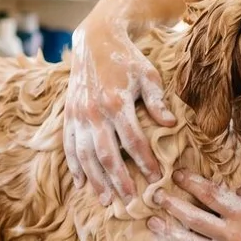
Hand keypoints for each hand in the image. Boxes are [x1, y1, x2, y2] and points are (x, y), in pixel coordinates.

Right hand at [63, 26, 177, 202]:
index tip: (155, 178)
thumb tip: (171, 124)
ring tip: (105, 200)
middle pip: (107, 154)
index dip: (145, 162)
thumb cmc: (128, 59)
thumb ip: (158, 101)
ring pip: (85, 155)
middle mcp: (94, 112)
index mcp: (117, 102)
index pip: (133, 141)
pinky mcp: (69, 114)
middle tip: (129, 200)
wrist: (96, 40)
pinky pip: (69, 145)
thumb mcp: (149, 76)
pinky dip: (74, 166)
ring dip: (95, 180)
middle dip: (118, 179)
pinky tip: (81, 183)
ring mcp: (78, 114)